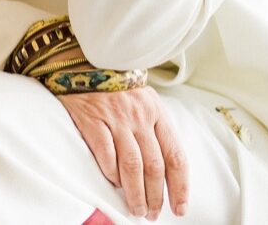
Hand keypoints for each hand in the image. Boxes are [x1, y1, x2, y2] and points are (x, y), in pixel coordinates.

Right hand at [56, 75, 188, 219]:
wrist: (87, 59)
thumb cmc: (118, 86)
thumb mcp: (146, 101)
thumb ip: (155, 129)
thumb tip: (165, 169)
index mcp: (157, 113)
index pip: (175, 156)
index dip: (180, 186)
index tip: (179, 207)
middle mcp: (140, 117)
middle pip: (154, 165)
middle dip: (156, 196)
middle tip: (152, 213)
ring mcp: (115, 118)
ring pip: (132, 165)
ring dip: (135, 192)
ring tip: (136, 209)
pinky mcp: (91, 120)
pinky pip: (105, 153)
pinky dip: (111, 173)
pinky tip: (113, 184)